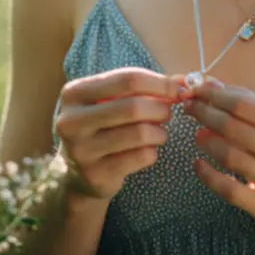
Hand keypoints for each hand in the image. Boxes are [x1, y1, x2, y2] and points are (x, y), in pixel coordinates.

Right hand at [53, 67, 184, 201]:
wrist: (77, 174)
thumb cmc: (100, 127)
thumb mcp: (110, 101)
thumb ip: (143, 87)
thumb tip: (183, 81)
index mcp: (74, 93)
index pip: (127, 79)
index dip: (159, 83)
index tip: (178, 89)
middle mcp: (71, 120)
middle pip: (134, 106)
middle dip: (161, 108)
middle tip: (167, 113)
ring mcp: (81, 150)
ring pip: (140, 133)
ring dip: (159, 132)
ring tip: (158, 133)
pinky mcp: (95, 175)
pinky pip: (141, 157)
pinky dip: (152, 152)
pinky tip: (147, 151)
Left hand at [182, 78, 254, 236]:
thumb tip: (215, 86)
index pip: (245, 106)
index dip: (215, 96)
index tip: (198, 90)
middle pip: (233, 128)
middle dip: (205, 114)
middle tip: (190, 108)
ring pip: (229, 156)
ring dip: (206, 141)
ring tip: (198, 133)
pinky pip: (229, 189)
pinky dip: (208, 175)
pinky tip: (198, 164)